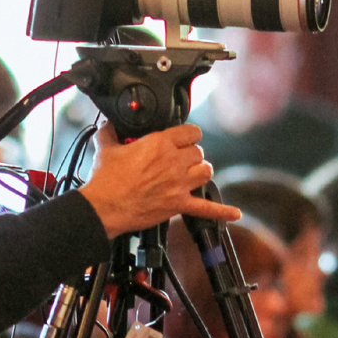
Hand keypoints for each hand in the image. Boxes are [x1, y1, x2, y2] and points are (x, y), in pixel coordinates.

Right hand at [78, 123, 238, 238]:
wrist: (103, 207)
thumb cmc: (105, 180)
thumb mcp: (105, 148)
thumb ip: (110, 132)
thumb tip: (108, 124)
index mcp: (159, 144)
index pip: (190, 131)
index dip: (187, 134)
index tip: (182, 138)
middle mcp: (173, 162)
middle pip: (198, 152)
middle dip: (191, 154)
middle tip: (179, 159)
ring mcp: (178, 184)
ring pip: (206, 171)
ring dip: (201, 171)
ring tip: (192, 174)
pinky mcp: (178, 204)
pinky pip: (206, 208)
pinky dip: (222, 211)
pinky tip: (234, 213)